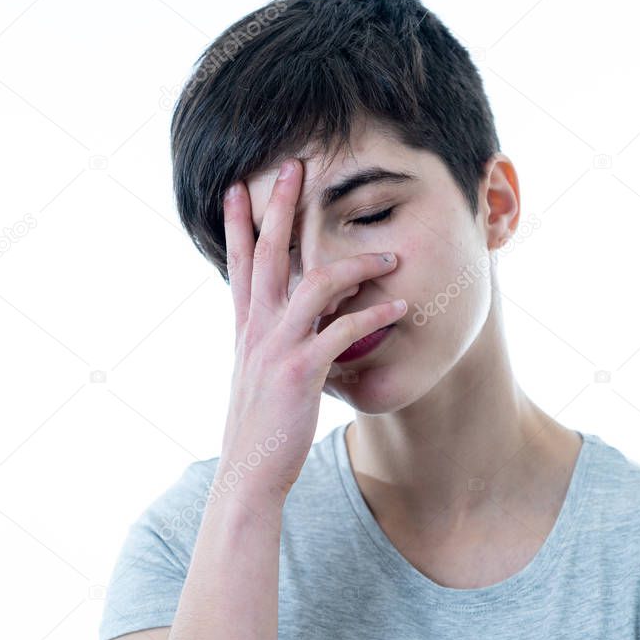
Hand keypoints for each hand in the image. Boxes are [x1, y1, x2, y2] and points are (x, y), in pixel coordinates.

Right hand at [217, 157, 406, 504]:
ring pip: (314, 284)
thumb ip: (279, 339)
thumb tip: (305, 318)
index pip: (240, 263)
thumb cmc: (264, 423)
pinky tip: (399, 307)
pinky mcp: (300, 371)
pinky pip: (343, 330)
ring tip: (390, 256)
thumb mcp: (261, 373)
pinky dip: (374, 315)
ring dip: (354, 264)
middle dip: (280, 207)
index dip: (241, 224)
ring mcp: (276, 347)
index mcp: (246, 327)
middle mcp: (256, 328)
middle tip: (292, 166)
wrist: (250, 472)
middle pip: (268, 255)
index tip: (241, 188)